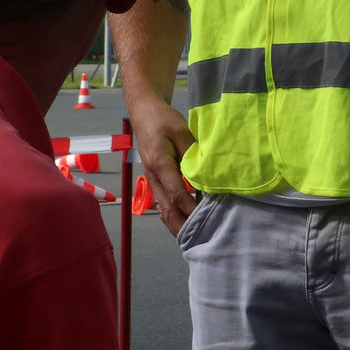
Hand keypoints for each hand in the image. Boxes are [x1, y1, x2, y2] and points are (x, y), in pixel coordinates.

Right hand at [127, 97, 199, 235]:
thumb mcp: (182, 131)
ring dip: (176, 222)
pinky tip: (185, 219)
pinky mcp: (154, 178)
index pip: (176, 193)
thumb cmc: (163, 119)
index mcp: (159, 163)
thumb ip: (192, 154)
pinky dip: (173, 213)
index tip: (206, 219)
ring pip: (163, 207)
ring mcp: (151, 178)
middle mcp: (153, 175)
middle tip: (199, 238)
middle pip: (166, 208)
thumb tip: (205, 176)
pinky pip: (163, 200)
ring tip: (194, 236)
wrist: (143, 111)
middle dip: (181, 225)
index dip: (191, 209)